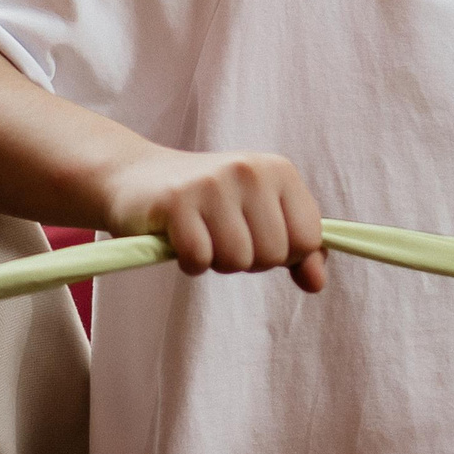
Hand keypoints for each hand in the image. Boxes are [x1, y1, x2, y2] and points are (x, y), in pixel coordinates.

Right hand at [100, 145, 328, 292]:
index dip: (284, 254)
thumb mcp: (260, 215)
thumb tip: (317, 283)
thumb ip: (297, 248)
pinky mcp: (175, 202)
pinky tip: (179, 240)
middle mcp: (249, 170)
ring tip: (202, 235)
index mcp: (278, 170)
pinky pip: (199, 260)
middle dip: (248, 260)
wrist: (136, 178)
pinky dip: (189, 263)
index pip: (309, 239)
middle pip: (274, 255)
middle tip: (222, 236)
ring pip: (238, 260)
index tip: (257, 237)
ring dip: (217, 262)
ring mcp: (212, 184)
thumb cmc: (208, 203)